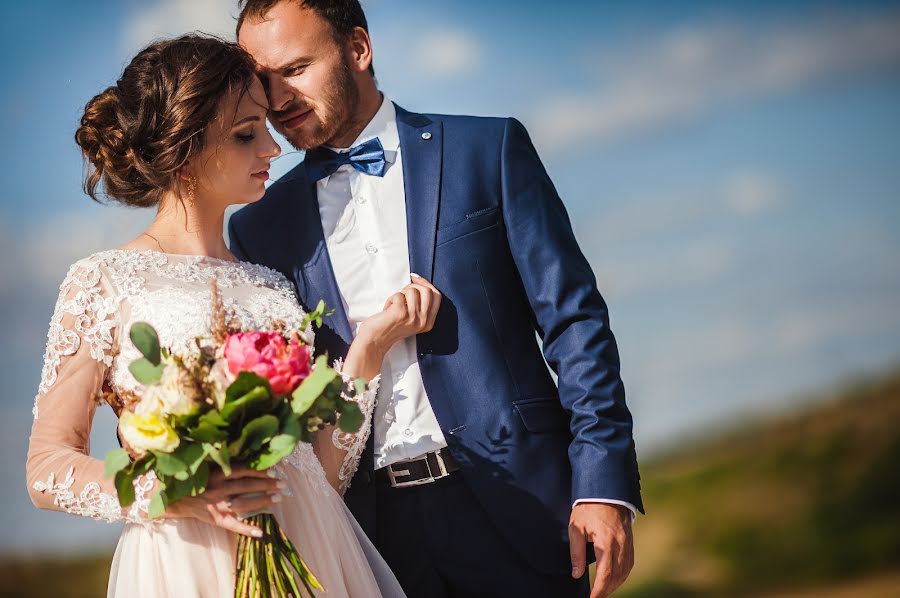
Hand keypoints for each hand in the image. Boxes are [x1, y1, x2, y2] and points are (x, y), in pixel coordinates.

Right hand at [165, 466, 283, 536]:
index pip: (242, 471)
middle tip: (283, 483)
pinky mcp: (217, 520)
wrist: (178, 499)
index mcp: (217, 474)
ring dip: (262, 501)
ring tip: (278, 498)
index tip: (275, 469)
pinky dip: (246, 529)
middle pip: (246, 486)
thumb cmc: (199, 481)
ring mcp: (217, 506)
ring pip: (243, 503)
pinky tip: (261, 532)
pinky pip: (233, 525)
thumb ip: (226, 465)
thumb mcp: (210, 469)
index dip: (259, 470)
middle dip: (266, 484)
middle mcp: (218, 489)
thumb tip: (252, 458)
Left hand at [356, 274, 441, 352]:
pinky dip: (390, 299)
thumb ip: (419, 306)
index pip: (436, 296)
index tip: (415, 278)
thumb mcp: (411, 319)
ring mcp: (413, 317)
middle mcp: (423, 321)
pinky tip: (386, 311)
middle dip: (413, 286)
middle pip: (427, 290)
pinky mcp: (401, 313)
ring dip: (400, 294)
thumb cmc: (390, 327)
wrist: (375, 341)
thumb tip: (419, 282)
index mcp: (428, 322)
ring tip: (393, 305)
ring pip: (412, 290)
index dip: (426, 283)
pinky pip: (398, 295)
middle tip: (402, 293)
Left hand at [569, 503, 633, 596]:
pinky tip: (615, 578)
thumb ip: (575, 552)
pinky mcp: (630, 541)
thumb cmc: (588, 507)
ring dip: (615, 584)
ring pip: (625, 571)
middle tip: (596, 597)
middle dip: (607, 590)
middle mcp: (620, 544)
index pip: (605, 573)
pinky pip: (629, 563)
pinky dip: (623, 574)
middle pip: (617, 576)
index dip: (599, 590)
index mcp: (606, 542)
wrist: (605, 490)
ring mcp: (627, 543)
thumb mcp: (576, 527)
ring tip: (604, 591)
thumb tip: (576, 574)